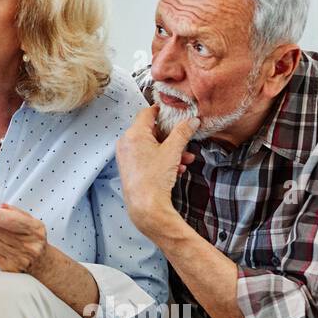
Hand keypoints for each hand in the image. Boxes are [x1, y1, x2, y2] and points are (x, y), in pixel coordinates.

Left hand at [0, 202, 48, 274]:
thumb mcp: (31, 221)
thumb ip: (15, 212)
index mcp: (34, 230)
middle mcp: (28, 246)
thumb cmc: (34, 239)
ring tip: (1, 236)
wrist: (42, 262)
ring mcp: (19, 258)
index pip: (9, 220)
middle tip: (0, 226)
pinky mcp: (9, 268)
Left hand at [115, 105, 197, 236]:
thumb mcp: (172, 151)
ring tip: (186, 158)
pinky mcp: (130, 168)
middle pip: (150, 131)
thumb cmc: (154, 179)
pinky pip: (147, 158)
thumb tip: (192, 121)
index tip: (173, 112)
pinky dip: (162, 160)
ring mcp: (126, 157)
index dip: (161, 111)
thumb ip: (182, 133)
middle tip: (184, 139)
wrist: (146, 206)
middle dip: (171, 137)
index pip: (146, 113)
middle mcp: (126, 144)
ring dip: (170, 150)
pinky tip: (177, 168)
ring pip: (151, 146)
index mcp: (133, 135)